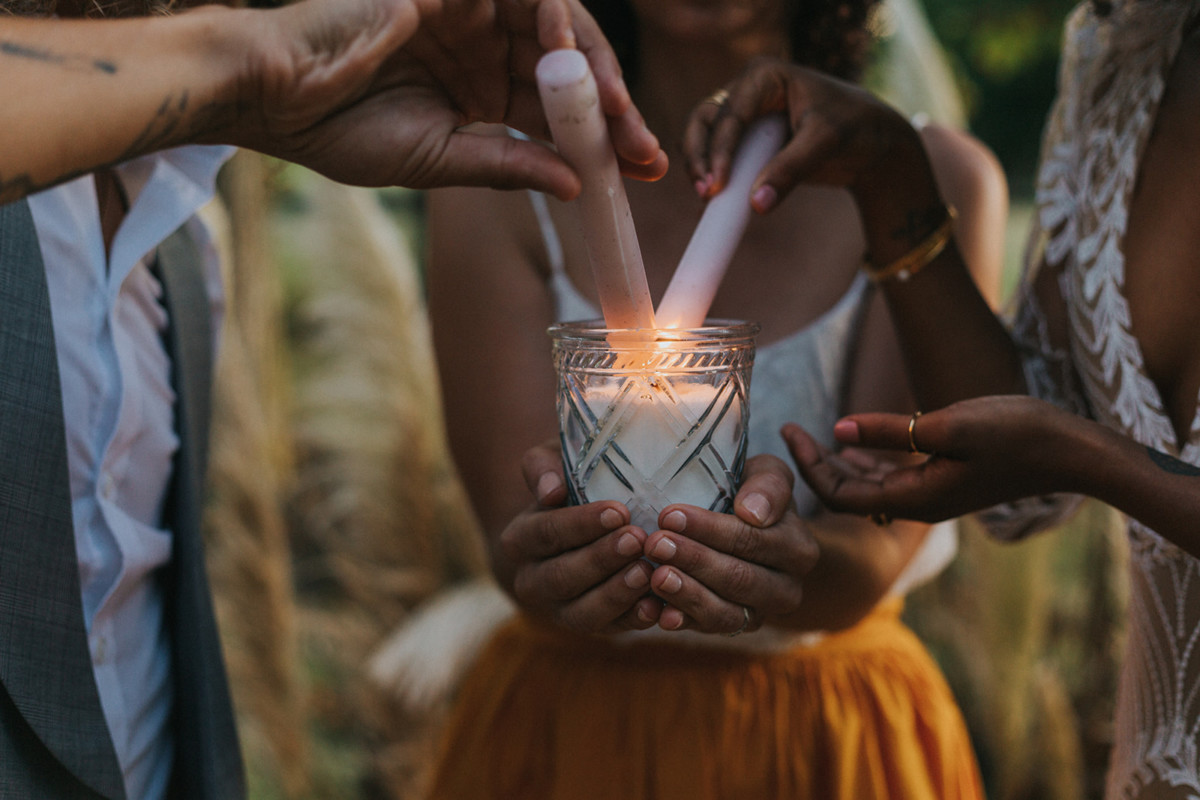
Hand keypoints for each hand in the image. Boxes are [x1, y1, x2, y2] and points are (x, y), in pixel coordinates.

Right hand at [230, 0, 666, 198]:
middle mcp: (483, 49)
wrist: (278, 94)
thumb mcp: (438, 159)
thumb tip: (575, 185)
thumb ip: (506, 164)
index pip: (555, 113)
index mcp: (477, 90)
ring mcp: (473, 14)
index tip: (639, 173)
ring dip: (598, 74)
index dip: (601, 140)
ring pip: (559, 34)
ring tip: (623, 118)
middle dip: (614, 112)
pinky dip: (559, 25)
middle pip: (570, 73)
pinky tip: (584, 69)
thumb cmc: (341, 129)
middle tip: (646, 152)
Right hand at [490, 441, 663, 634]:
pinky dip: (637, 620)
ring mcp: (561, 610)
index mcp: (520, 540)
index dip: (581, 524)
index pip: (546, 532)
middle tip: (638, 540)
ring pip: (583, 612)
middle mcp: (533, 580)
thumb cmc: (572, 488)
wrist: (577, 533)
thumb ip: (545, 466)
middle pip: (562, 576)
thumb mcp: (554, 464)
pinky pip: (613, 630)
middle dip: (601, 559)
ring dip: (617, 594)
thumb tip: (550, 490)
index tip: (619, 511)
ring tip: (648, 572)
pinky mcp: (593, 626)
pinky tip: (661, 608)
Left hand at [640, 454, 818, 634]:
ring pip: (725, 612)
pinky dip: (681, 620)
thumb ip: (768, 485)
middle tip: (655, 544)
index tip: (671, 515)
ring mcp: (761, 613)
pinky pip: (707, 629)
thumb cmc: (754, 493)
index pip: (752, 540)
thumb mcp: (767, 474)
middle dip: (693, 560)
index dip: (711, 529)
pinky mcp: (735, 628)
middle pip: (738, 578)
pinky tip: (657, 610)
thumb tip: (752, 513)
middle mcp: (787, 589)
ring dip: (687, 594)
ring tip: (655, 576)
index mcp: (799, 549)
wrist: (752, 527)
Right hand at [680, 56, 941, 262]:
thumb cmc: (853, 128)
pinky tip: (713, 205)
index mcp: (764, 77)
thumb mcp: (824, 144)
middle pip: (704, 121)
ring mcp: (744, 116)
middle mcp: (746, 91)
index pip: (730, 114)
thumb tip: (756, 204)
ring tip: (707, 200)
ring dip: (700, 168)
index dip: (720, 151)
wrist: (871, 141)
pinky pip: (719, 159)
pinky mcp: (746, 142)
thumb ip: (790, 171)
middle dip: (698, 156)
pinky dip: (713, 179)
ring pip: (704, 139)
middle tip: (706, 192)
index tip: (717, 185)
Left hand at [783, 395, 1080, 521]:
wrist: (1072, 452)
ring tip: (810, 437)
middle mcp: (918, 505)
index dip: (807, 465)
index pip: (840, 493)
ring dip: (837, 465)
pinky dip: (866, 463)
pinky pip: (890, 481)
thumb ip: (890, 429)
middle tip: (788, 430)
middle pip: (848, 495)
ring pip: (868, 489)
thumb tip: (837, 429)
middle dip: (814, 465)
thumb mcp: (948, 424)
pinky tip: (854, 444)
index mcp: (914, 498)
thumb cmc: (1017, 433)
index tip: (787, 430)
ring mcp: (933, 496)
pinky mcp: (945, 483)